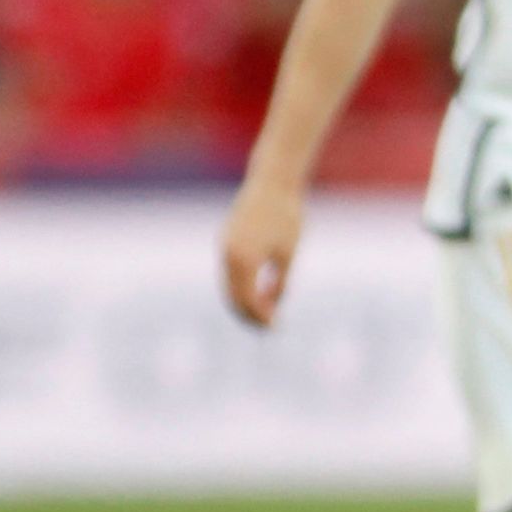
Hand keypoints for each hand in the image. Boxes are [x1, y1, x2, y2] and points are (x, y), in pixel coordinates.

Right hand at [220, 179, 303, 327]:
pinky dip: (240, 288)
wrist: (272, 184)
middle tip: (270, 327)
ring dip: (244, 303)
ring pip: (229, 287)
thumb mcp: (288, 254)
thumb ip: (280, 281)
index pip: (248, 300)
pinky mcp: (226, 242)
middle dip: (250, 315)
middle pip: (234, 298)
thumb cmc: (286, 217)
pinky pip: (229, 274)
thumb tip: (273, 305)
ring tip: (265, 314)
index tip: (276, 327)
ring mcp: (224, 248)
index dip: (261, 317)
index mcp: (245, 260)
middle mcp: (229, 256)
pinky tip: (259, 294)